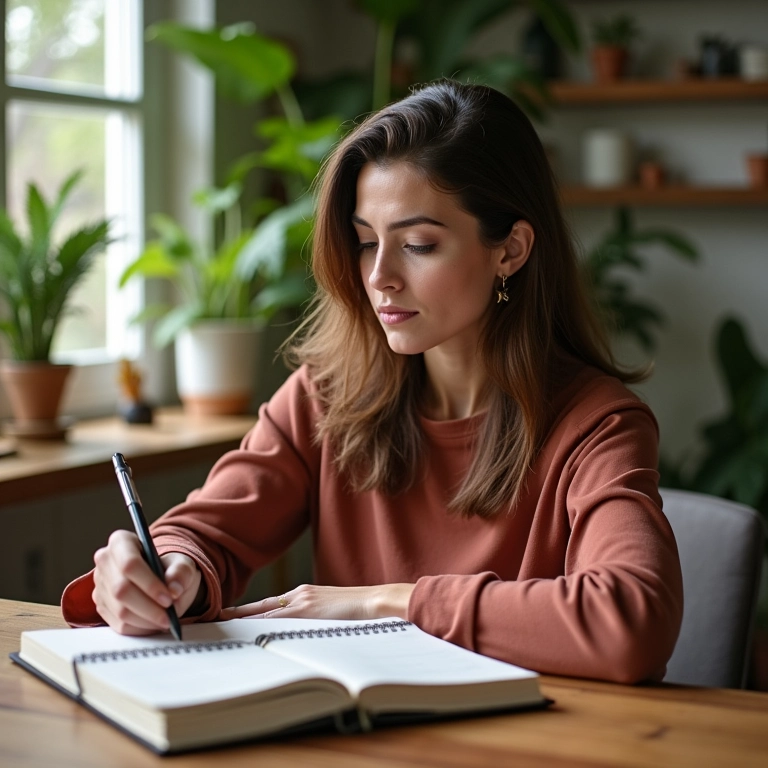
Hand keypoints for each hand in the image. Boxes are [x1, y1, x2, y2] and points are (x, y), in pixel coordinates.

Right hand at [92, 529, 202, 635]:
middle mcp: (104, 561)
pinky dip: (140, 628)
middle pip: (121, 590)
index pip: (129, 564)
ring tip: (166, 620)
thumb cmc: (170, 567)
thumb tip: (174, 589)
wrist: (161, 578)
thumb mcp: (182, 563)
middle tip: (169, 616)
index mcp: (121, 541)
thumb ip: (181, 572)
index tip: (168, 598)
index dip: (149, 584)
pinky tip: (154, 624)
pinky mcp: (101, 605)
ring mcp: (100, 585)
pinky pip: (118, 624)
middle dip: (148, 607)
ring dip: (146, 620)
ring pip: (120, 610)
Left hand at [219, 583, 414, 621]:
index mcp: (305, 594)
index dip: (251, 611)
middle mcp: (300, 594)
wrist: (374, 600)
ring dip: (245, 618)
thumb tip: (301, 633)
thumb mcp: (331, 613)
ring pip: (266, 610)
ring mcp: (303, 600)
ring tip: (224, 622)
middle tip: (218, 617)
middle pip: (262, 605)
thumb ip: (314, 618)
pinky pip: (278, 617)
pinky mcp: (308, 609)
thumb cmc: (358, 609)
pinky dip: (261, 622)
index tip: (233, 615)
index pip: (271, 604)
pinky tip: (248, 628)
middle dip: (239, 612)